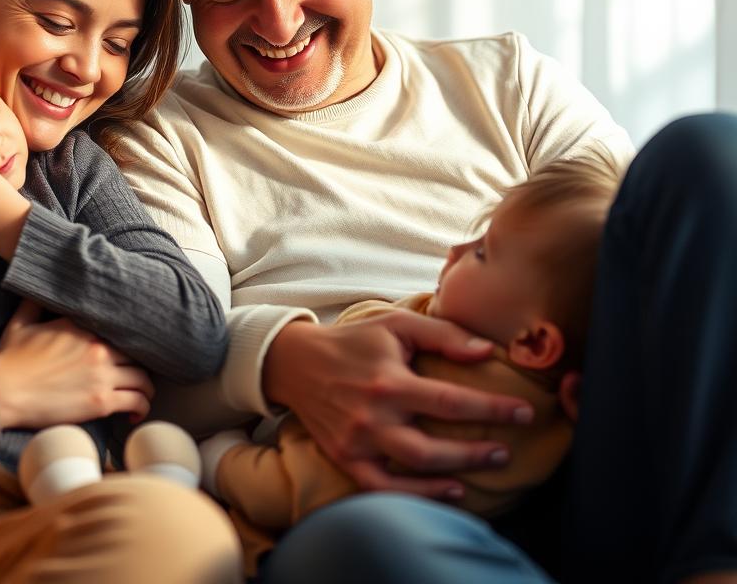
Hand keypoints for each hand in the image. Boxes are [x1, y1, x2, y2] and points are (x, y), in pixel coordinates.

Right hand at [0, 300, 154, 428]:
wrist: (3, 391)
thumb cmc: (10, 360)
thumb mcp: (21, 323)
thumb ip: (33, 304)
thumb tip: (35, 289)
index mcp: (83, 326)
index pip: (120, 328)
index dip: (128, 340)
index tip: (129, 350)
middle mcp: (98, 347)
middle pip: (136, 353)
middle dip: (140, 364)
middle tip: (137, 375)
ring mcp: (102, 374)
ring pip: (142, 377)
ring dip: (146, 388)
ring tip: (143, 395)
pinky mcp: (100, 401)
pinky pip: (135, 400)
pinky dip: (141, 406)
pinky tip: (136, 413)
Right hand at [262, 313, 533, 498]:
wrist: (296, 362)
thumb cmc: (354, 340)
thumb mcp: (397, 324)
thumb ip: (443, 335)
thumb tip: (487, 351)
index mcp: (389, 379)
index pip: (450, 400)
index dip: (492, 409)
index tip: (524, 412)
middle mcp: (373, 414)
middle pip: (433, 447)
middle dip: (478, 451)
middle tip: (509, 450)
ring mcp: (357, 441)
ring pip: (412, 469)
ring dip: (455, 472)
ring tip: (489, 465)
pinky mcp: (345, 457)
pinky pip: (383, 488)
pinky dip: (418, 495)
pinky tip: (450, 490)